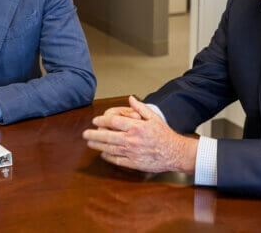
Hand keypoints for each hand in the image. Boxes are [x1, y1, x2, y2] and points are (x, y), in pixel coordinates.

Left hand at [82, 96, 197, 173]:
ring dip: (98, 145)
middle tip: (85, 133)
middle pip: (108, 136)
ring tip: (89, 143)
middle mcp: (132, 139)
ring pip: (110, 148)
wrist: (175, 152)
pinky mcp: (134, 163)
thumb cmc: (164, 134)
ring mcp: (132, 152)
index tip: (95, 120)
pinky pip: (117, 160)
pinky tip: (103, 154)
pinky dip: (108, 157)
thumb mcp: (154, 117)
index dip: (102, 120)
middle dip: (94, 134)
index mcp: (136, 126)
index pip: (114, 121)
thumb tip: (130, 98)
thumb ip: (140, 107)